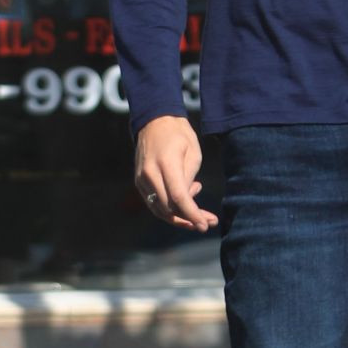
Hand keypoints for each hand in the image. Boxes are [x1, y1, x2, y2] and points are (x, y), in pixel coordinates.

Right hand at [134, 115, 218, 232]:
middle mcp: (149, 174)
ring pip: (159, 210)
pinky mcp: (139, 183)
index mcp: (166, 163)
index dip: (192, 214)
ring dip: (180, 217)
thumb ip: (189, 178)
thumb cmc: (179, 135)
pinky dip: (170, 208)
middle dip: (189, 219)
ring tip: (199, 212)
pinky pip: (154, 204)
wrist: (154, 122)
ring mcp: (141, 179)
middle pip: (168, 208)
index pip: (178, 197)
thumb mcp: (193, 153)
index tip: (204, 225)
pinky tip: (185, 196)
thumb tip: (186, 201)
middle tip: (208, 222)